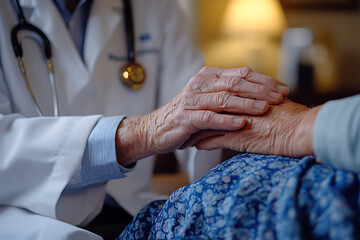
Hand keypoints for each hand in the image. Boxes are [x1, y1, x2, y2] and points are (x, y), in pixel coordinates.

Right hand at [116, 67, 288, 165]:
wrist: (155, 130)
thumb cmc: (186, 116)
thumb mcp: (206, 100)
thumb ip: (226, 94)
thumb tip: (257, 94)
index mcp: (207, 77)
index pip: (240, 74)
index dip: (263, 80)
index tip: (282, 88)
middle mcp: (199, 85)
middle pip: (235, 83)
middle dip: (261, 90)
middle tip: (280, 97)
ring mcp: (191, 101)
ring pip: (224, 99)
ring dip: (247, 104)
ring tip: (266, 108)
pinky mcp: (186, 118)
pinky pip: (209, 118)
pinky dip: (227, 120)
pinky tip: (242, 124)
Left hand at [189, 98, 320, 157]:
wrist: (300, 130)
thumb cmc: (292, 117)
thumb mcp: (273, 102)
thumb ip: (259, 99)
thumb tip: (253, 99)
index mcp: (243, 95)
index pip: (218, 95)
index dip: (207, 100)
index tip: (197, 104)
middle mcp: (235, 105)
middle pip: (207, 107)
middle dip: (195, 112)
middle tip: (185, 116)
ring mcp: (233, 121)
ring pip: (206, 124)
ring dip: (195, 129)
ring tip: (185, 132)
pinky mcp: (235, 137)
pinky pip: (212, 140)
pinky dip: (202, 143)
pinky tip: (194, 145)